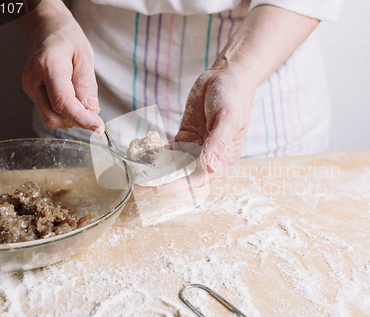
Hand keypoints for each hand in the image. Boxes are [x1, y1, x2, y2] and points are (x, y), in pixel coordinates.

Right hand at [19, 0, 103, 132]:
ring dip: (71, 118)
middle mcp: (33, 80)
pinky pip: (50, 111)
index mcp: (48, 67)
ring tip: (81, 99)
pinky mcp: (32, 93)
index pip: (63, 103)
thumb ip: (87, 85)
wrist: (47, 29)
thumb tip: (92, 110)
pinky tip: (72, 97)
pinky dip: (65, 112)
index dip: (82, 119)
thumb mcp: (85, 56)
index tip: (98, 126)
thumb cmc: (67, 39)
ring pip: (50, 118)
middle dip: (76, 120)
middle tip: (92, 113)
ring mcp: (30, 88)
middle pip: (53, 116)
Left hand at [139, 66, 255, 194]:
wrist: (225, 75)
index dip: (179, 184)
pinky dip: (157, 152)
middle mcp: (208, 155)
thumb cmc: (234, 96)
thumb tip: (209, 166)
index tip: (159, 187)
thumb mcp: (228, 118)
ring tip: (136, 175)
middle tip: (140, 186)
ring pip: (174, 163)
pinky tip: (141, 155)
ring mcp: (195, 146)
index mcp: (223, 157)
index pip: (200, 177)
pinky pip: (169, 148)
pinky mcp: (185, 135)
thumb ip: (218, 142)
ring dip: (157, 169)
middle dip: (163, 180)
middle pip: (184, 173)